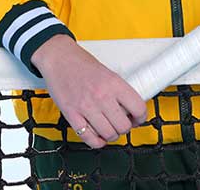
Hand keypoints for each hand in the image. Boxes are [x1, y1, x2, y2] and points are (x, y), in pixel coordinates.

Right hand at [31, 34, 146, 148]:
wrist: (59, 58)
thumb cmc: (82, 64)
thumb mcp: (108, 73)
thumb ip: (119, 91)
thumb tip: (131, 110)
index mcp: (114, 83)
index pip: (138, 108)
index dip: (141, 117)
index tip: (137, 118)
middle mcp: (102, 96)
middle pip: (124, 126)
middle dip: (125, 128)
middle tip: (122, 123)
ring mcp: (86, 107)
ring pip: (109, 134)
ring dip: (111, 135)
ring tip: (108, 128)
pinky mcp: (71, 115)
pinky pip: (89, 138)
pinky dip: (97, 141)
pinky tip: (98, 136)